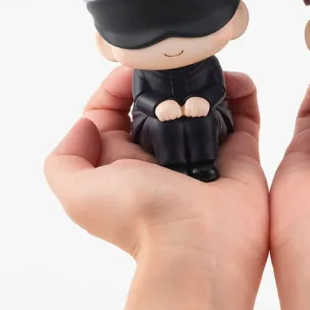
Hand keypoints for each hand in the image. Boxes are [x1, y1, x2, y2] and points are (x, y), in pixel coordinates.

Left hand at [44, 67, 267, 299]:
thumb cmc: (140, 218)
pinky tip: (237, 81)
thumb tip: (86, 124)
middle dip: (167, 77)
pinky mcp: (241, 155)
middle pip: (161, 102)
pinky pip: (243, 116)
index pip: (114, 112)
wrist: (200, 248)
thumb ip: (66, 158)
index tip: (135, 68)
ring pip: (203, 105)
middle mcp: (163, 156)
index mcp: (123, 162)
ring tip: (210, 68)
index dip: (119, 86)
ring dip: (206, 81)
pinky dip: (242, 93)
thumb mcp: (79, 194)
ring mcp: (204, 154)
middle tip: (178, 62)